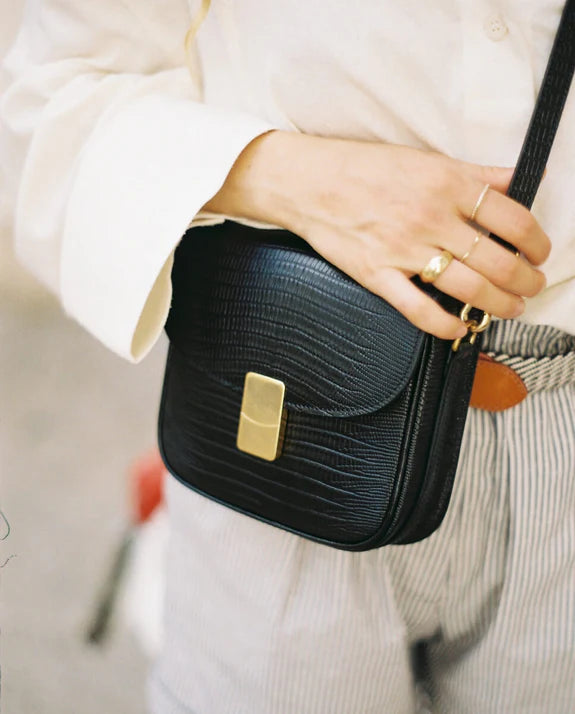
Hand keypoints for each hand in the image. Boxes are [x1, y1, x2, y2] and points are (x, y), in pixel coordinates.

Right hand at [205, 131, 549, 339]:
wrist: (309, 181)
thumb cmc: (363, 168)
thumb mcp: (425, 159)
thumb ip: (474, 173)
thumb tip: (515, 179)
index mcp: (447, 184)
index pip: (512, 218)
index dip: (537, 241)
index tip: (541, 252)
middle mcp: (430, 218)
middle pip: (498, 259)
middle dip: (526, 279)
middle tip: (532, 285)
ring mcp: (403, 250)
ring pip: (468, 287)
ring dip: (499, 303)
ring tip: (511, 307)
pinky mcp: (377, 275)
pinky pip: (418, 309)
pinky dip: (446, 325)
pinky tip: (462, 327)